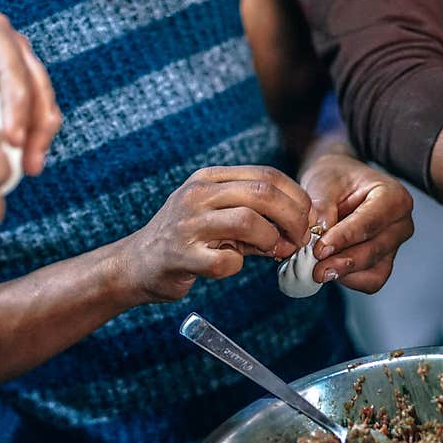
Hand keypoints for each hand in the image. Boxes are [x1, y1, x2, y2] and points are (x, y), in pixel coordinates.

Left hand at [0, 11, 60, 173]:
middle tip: (30, 162)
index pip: (13, 73)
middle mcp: (10, 45)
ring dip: (38, 137)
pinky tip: (22, 164)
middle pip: (38, 87)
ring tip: (29, 168)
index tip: (12, 142)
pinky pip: (33, 117)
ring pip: (42, 104)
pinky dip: (30, 140)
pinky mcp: (15, 92)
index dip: (18, 109)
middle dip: (37, 128)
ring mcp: (16, 67)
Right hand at [119, 166, 312, 302]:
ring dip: (272, 240)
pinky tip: (230, 266)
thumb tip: (297, 229)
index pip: (267, 176)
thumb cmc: (183, 240)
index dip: (296, 198)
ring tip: (275, 253)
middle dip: (294, 218)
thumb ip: (253, 217)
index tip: (307, 219)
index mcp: (208, 179)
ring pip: (249, 221)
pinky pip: (226, 261)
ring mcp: (188, 224)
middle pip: (264, 193)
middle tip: (300, 239)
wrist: (134, 264)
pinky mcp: (182, 256)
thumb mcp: (214, 216)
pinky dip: (238, 266)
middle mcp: (197, 195)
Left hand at [300, 153, 413, 292]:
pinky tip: (329, 270)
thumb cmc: (335, 180)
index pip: (370, 222)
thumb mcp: (324, 184)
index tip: (319, 249)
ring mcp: (394, 245)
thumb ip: (322, 208)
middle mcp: (400, 223)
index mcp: (393, 197)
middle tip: (316, 269)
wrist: (338, 185)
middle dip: (343, 262)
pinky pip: (370, 281)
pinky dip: (349, 280)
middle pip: (374, 250)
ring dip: (345, 274)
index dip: (344, 238)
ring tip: (318, 270)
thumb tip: (317, 235)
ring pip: (375, 271)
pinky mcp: (383, 262)